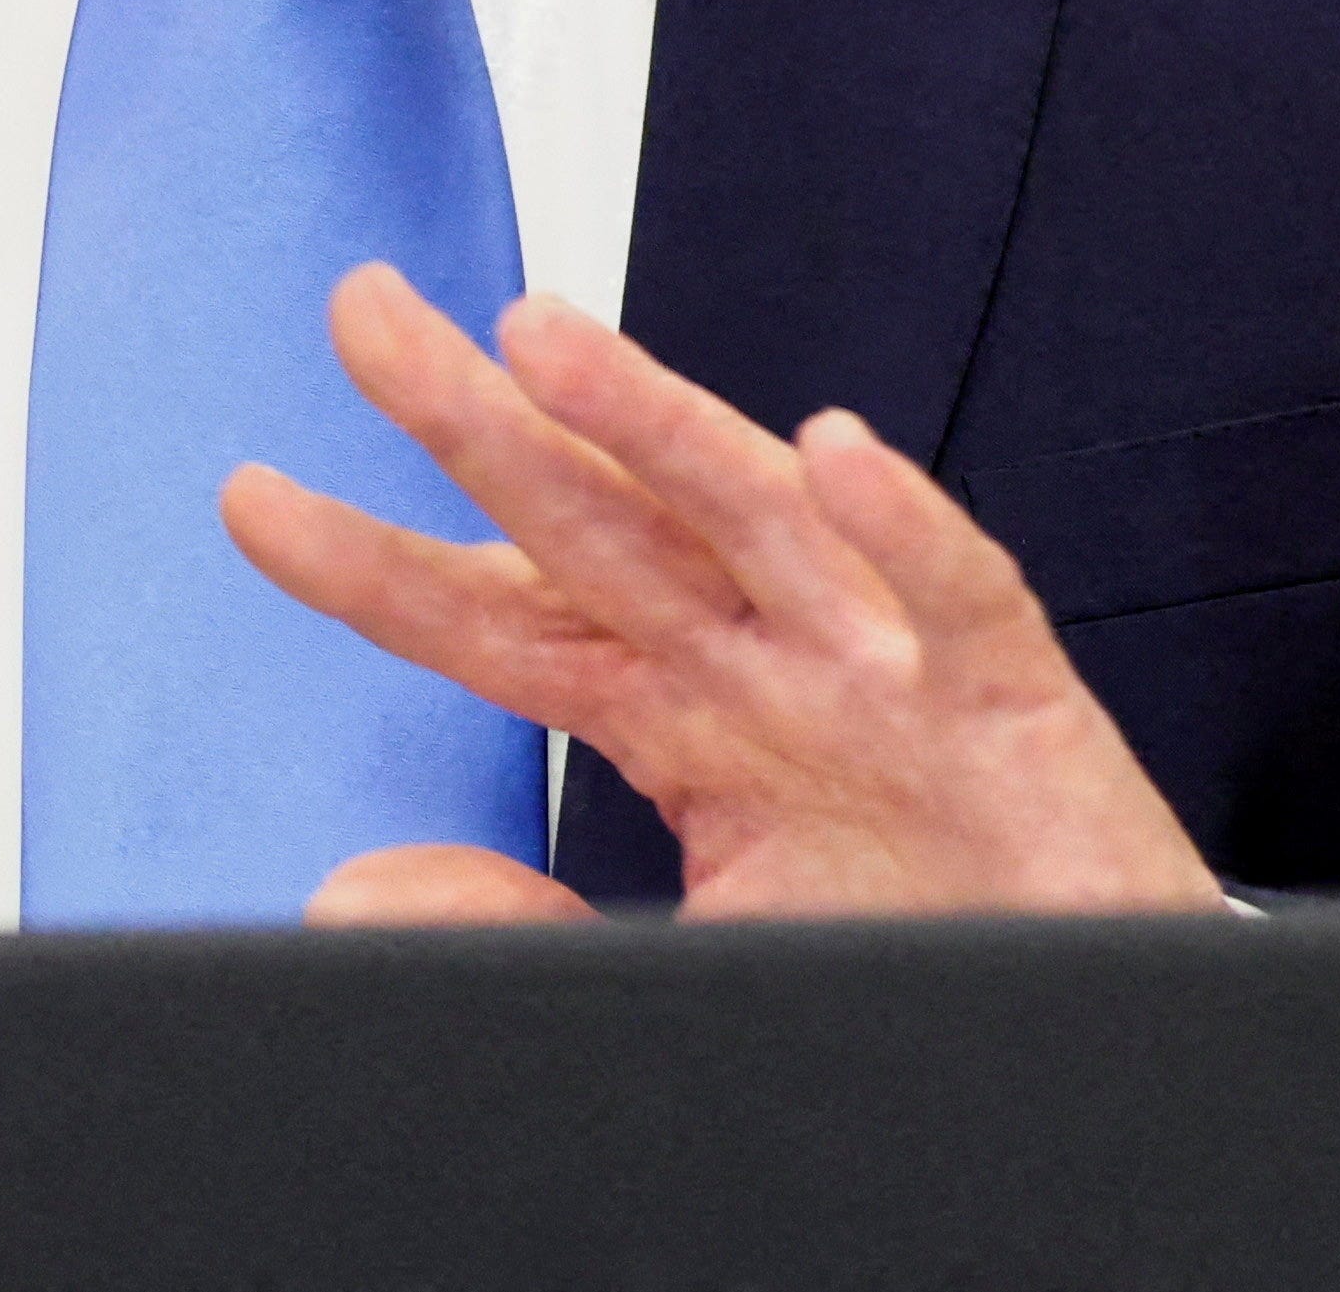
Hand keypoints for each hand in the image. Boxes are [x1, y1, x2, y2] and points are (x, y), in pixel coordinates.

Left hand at [223, 266, 1223, 926]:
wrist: (1089, 1025)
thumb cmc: (905, 947)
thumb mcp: (681, 956)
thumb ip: (521, 924)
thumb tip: (360, 892)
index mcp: (682, 719)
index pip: (502, 627)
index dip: (380, 567)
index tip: (251, 501)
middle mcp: (767, 669)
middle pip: (601, 526)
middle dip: (479, 420)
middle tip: (366, 313)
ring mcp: (886, 677)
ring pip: (757, 520)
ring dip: (655, 423)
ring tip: (544, 339)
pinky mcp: (1017, 710)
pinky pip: (962, 604)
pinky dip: (905, 536)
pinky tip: (841, 459)